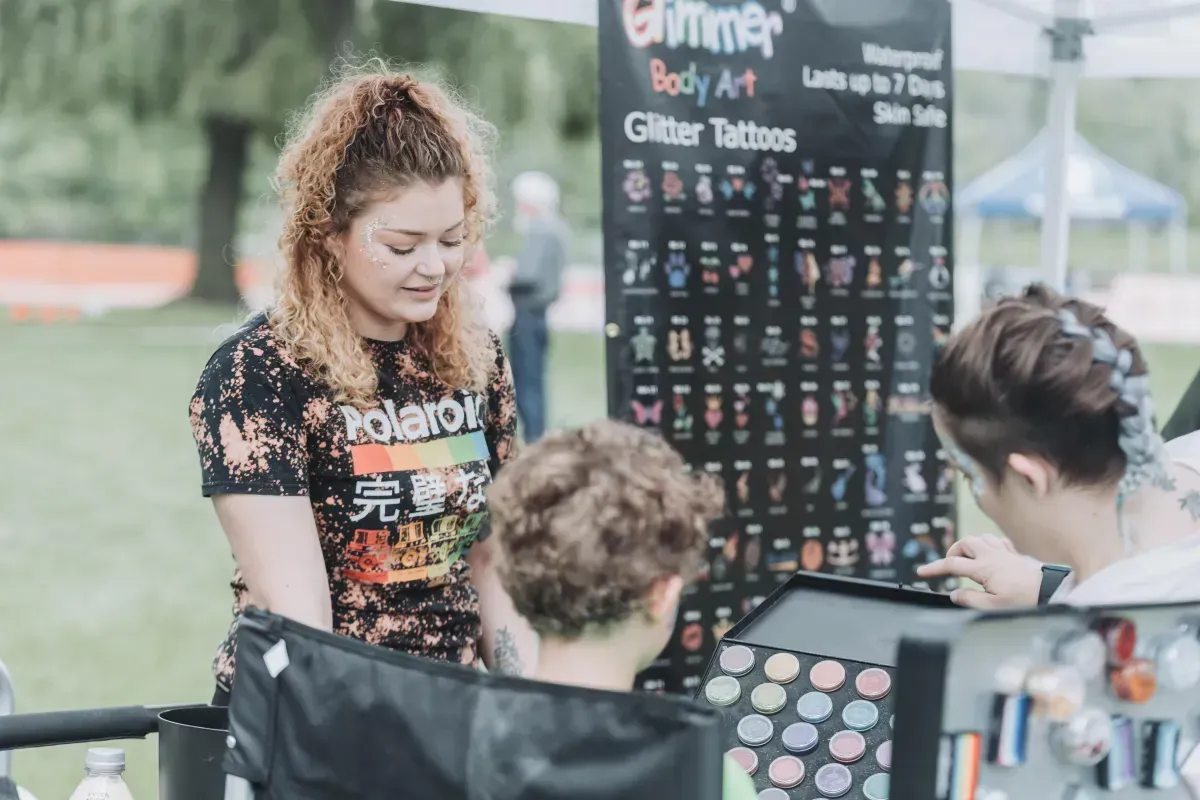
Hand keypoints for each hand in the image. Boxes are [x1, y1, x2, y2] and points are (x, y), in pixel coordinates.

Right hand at [916, 535, 1043, 609]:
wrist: (1052, 592)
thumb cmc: (1024, 600)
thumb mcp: (993, 606)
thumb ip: (969, 599)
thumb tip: (954, 594)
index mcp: (983, 568)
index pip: (951, 564)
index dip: (934, 568)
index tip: (922, 572)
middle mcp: (991, 556)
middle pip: (965, 543)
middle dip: (953, 552)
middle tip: (949, 566)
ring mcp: (1004, 553)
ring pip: (980, 538)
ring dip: (970, 546)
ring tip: (968, 559)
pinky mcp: (1015, 555)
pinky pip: (997, 541)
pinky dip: (988, 545)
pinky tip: (989, 554)